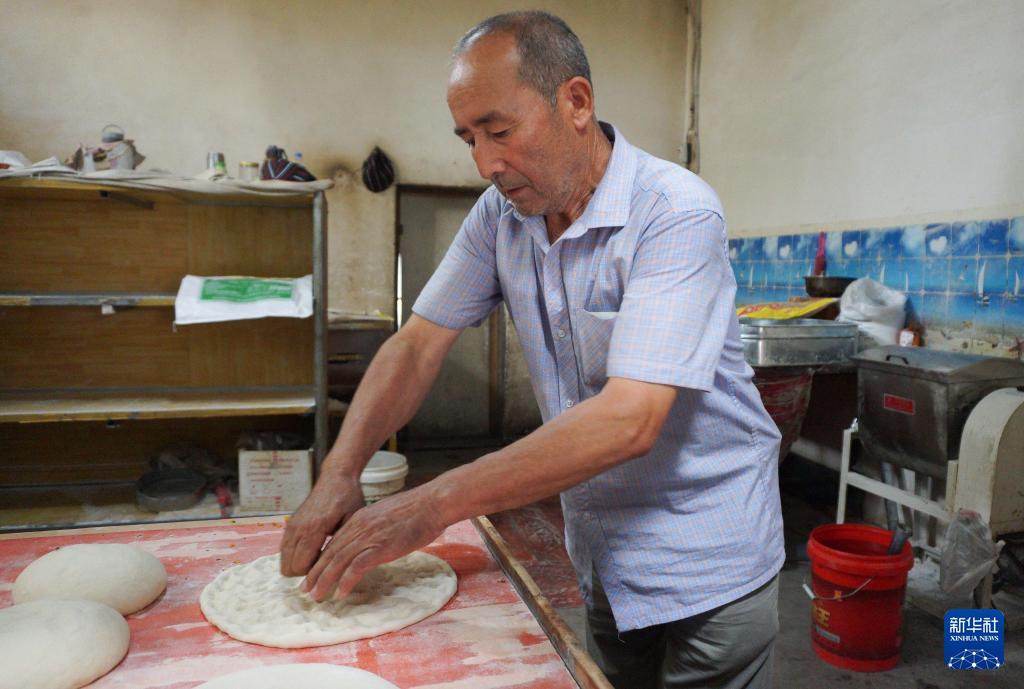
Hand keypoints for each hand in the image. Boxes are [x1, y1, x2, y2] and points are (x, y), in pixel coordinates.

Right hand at [279, 473, 364, 576]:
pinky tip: (311, 552)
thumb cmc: (349, 498)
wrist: (336, 477)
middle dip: (305, 574)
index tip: (329, 571)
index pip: (302, 565)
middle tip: (324, 568)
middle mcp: (298, 528)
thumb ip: (342, 544)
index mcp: (315, 528)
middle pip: (289, 567)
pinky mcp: (289, 523)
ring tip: (317, 561)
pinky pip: (283, 550)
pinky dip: (293, 556)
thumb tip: (339, 569)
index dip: (314, 575)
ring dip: (297, 566)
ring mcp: (291, 525)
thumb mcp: (352, 521)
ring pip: (283, 560)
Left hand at [301, 485, 446, 600]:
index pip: (333, 543)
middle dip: (315, 574)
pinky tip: (341, 592)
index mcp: (360, 519)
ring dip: (325, 580)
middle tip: (305, 591)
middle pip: (330, 553)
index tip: (312, 575)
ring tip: (317, 596)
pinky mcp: (381, 546)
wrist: (432, 503)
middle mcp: (359, 527)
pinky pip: (357, 566)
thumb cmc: (416, 511)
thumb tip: (371, 544)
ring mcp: (369, 537)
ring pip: (338, 561)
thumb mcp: (387, 517)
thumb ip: (374, 529)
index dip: (320, 561)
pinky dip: (347, 580)